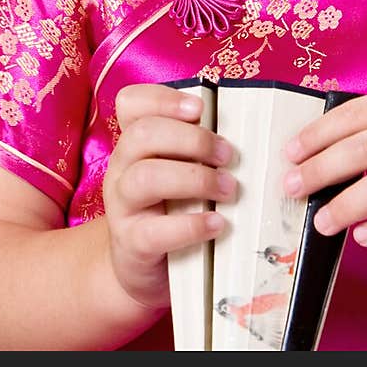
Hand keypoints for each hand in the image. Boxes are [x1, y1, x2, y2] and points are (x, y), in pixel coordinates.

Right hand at [102, 83, 235, 308]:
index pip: (131, 103)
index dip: (163, 99)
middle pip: (143, 135)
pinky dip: (191, 225)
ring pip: (145, 177)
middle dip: (192, 139)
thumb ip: (197, 149)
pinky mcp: (131, 243)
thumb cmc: (170, 208)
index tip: (200, 108)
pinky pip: (155, 231)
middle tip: (228, 155)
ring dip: (195, 178)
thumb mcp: (177, 170)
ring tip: (228, 188)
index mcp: (134, 142)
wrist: (141, 267)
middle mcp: (121, 167)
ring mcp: (122, 205)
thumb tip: (245, 131)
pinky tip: (216, 223)